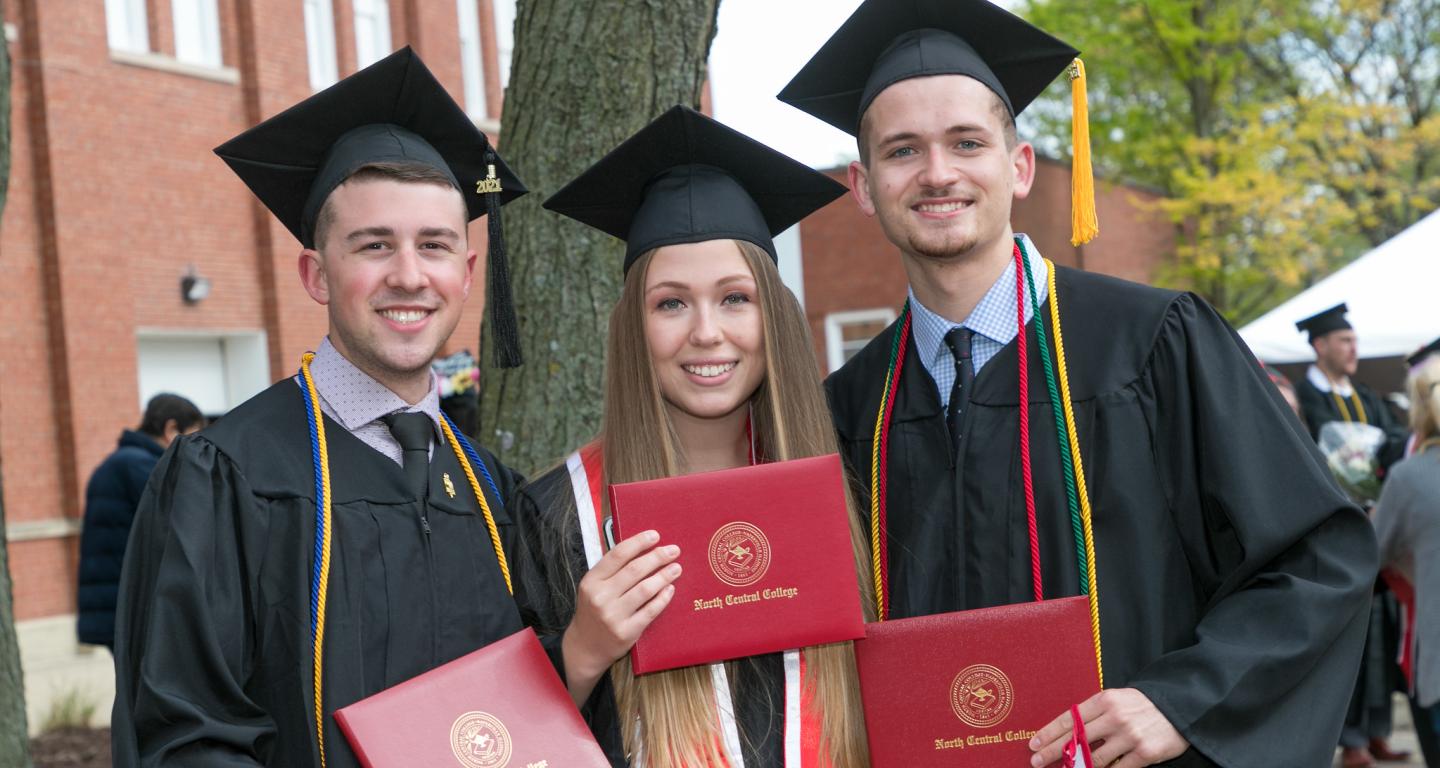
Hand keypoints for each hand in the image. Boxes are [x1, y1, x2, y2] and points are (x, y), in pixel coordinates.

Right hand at [561, 530, 680, 703]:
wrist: (585, 647)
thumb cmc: (593, 612)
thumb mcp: (593, 587)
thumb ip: (612, 570)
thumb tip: (642, 548)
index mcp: (591, 581)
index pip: (618, 555)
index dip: (639, 542)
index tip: (655, 535)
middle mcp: (600, 597)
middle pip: (635, 570)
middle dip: (657, 557)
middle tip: (673, 550)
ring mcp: (613, 616)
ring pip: (645, 589)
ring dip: (664, 576)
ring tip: (676, 568)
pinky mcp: (626, 632)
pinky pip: (650, 611)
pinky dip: (663, 598)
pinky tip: (670, 589)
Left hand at [1029, 688, 1187, 767]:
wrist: (1180, 707)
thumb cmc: (1142, 705)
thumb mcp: (1117, 699)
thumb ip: (1095, 713)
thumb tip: (1068, 732)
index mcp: (1105, 700)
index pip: (1070, 718)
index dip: (1049, 732)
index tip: (1033, 743)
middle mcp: (1115, 717)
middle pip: (1076, 739)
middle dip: (1053, 752)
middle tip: (1036, 761)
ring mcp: (1130, 736)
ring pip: (1094, 758)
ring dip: (1076, 767)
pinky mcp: (1145, 753)